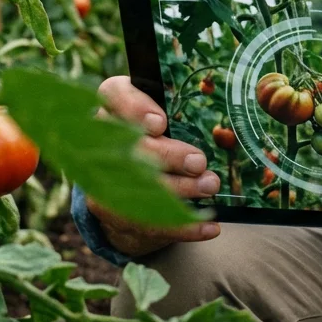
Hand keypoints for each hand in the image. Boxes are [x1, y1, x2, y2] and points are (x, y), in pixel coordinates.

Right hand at [86, 76, 220, 256]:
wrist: (122, 180)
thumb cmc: (153, 135)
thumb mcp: (162, 111)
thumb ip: (179, 106)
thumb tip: (223, 118)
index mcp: (112, 104)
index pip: (112, 95)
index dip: (134, 109)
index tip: (160, 124)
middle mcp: (98, 138)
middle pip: (129, 146)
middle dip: (168, 156)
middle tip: (199, 162)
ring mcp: (99, 178)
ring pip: (137, 187)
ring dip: (179, 190)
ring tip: (210, 185)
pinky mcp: (110, 211)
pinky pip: (148, 224)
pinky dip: (184, 226)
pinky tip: (210, 226)